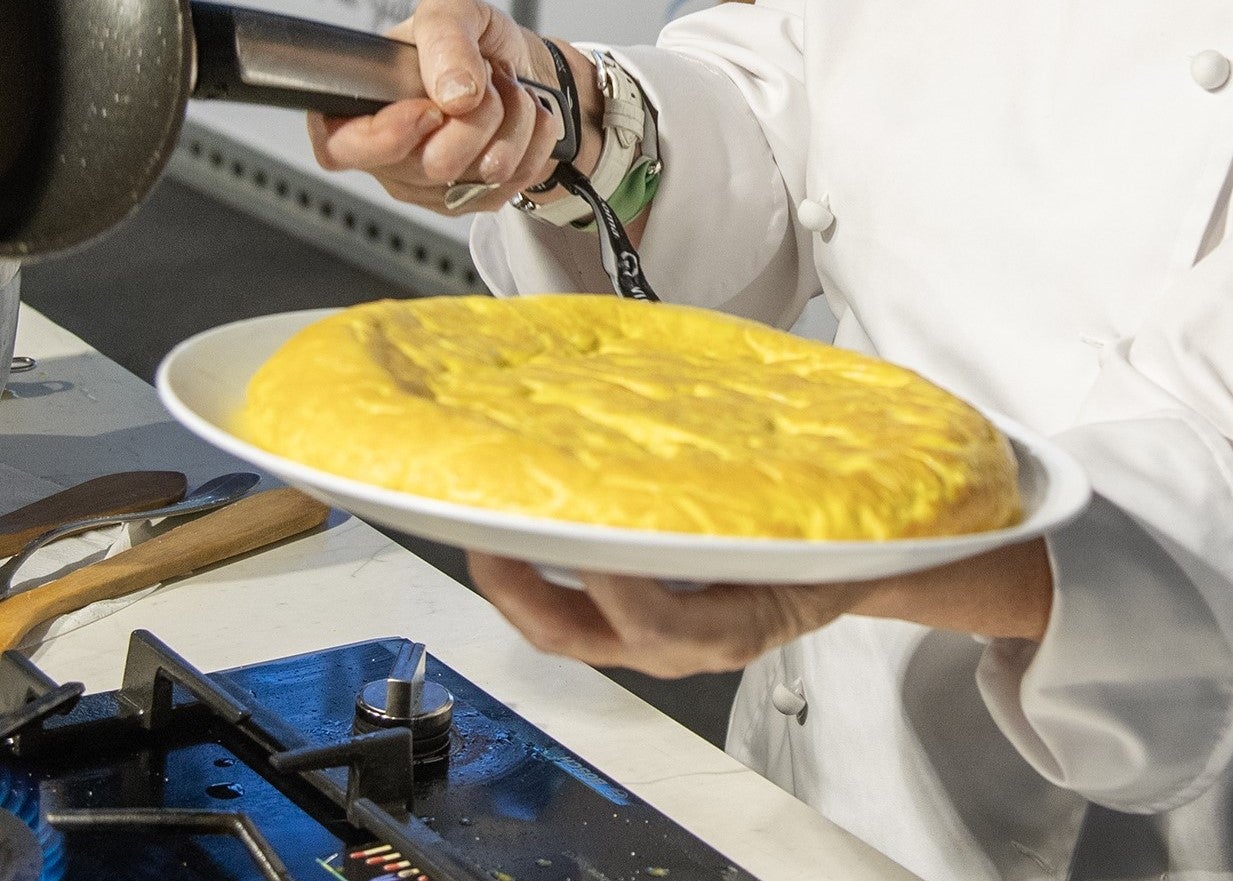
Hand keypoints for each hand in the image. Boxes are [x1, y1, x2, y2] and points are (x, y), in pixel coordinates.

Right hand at [305, 0, 601, 214]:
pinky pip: (514, 182)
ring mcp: (433, 186)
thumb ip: (445, 39)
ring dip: (512, 122)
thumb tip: (457, 94)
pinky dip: (532, 140)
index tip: (430, 110)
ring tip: (506, 94)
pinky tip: (520, 119)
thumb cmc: (472, 46)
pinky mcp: (475, 200)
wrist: (522, 70)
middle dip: (478, 115)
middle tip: (484, 82)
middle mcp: (391, 156)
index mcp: (361, 107)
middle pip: (432, 165)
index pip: (340, 146)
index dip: (385, 137)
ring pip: (480, 176)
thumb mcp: (453, 12)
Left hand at [466, 539, 1053, 677]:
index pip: (659, 624)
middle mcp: (682, 644)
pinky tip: (521, 530)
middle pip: (582, 637)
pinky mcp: (635, 618)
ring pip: (566, 628)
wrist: (852, 572)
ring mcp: (651, 636)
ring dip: (517, 584)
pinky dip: (537, 575)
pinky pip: (573, 608)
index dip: (616, 590)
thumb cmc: (838, 549)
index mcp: (733, 629)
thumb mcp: (825, 526)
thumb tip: (727, 411)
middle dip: (522, 592)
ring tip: (483, 526)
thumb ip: (776, 493)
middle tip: (484, 535)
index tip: (582, 542)